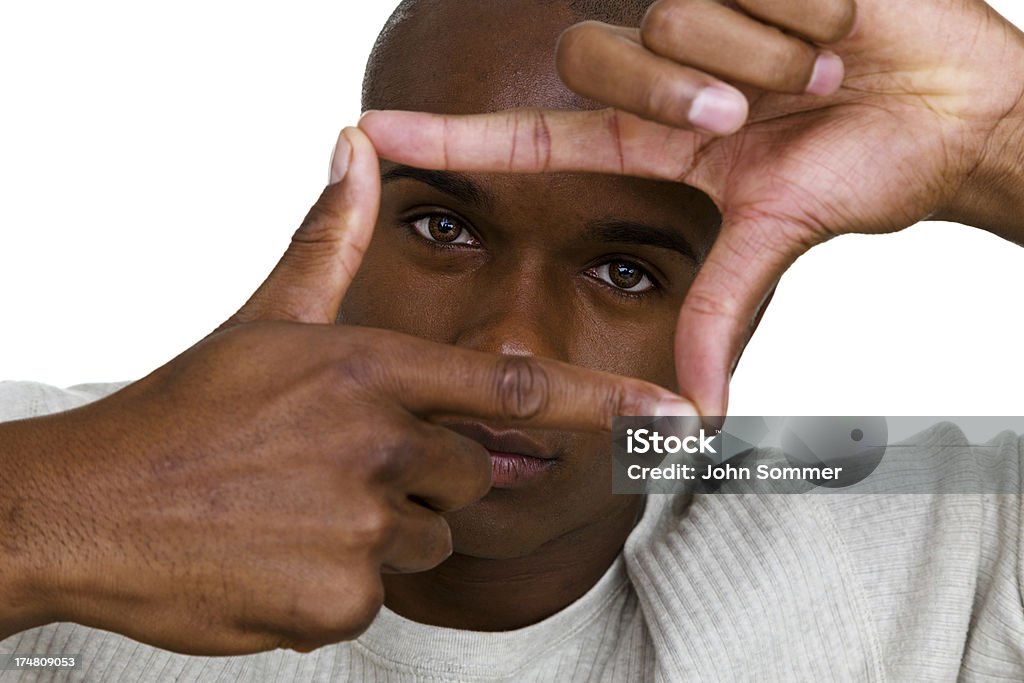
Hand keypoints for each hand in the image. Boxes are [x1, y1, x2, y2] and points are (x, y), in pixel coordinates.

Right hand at [0, 129, 688, 653]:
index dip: (608, 405)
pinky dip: (340, 581)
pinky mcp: (341, 599)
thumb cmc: (182, 413)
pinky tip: (279, 554)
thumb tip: (352, 151)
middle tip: (333, 466)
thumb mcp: (265, 318)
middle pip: (469, 474)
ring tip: (297, 508)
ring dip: (381, 530)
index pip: (518, 392)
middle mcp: (382, 445)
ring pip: (427, 537)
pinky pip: (377, 595)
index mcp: (374, 372)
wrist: (90, 507)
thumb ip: (331, 240)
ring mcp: (364, 527)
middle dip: (424, 474)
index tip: (676, 417)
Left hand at [358, 0, 1023, 415]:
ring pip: (672, 14)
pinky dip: (802, 3)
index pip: (532, 135)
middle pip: (601, 56)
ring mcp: (699, 14)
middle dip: (686, 92)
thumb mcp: (778, 233)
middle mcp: (663, 74)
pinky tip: (833, 18)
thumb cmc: (870, 163)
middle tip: (761, 112)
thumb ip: (720, 308)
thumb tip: (694, 410)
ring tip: (818, 65)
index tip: (370, 133)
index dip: (452, 135)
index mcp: (655, 140)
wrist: (954, 106)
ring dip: (762, 50)